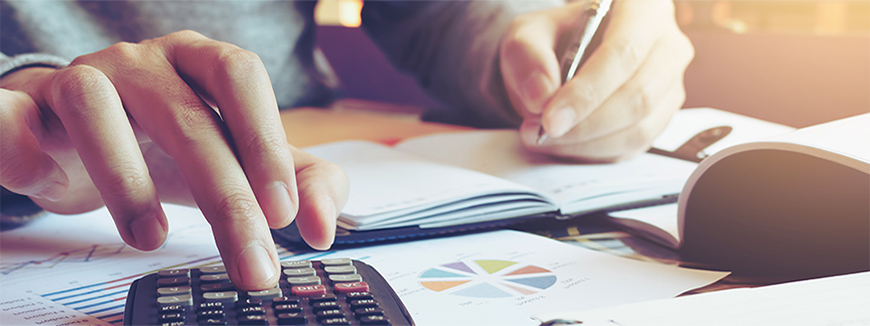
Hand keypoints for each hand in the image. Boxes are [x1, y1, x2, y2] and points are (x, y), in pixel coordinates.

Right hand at [0, 30, 348, 289]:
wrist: (75, 138)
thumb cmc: (166, 147)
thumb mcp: (239, 163)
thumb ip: (297, 183)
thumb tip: (324, 229)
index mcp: (199, 63)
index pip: (240, 77)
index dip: (264, 141)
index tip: (284, 213)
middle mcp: (142, 63)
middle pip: (187, 116)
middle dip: (225, 197)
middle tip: (250, 261)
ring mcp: (80, 79)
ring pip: (96, 108)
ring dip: (126, 180)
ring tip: (152, 238)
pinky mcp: (25, 107)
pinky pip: (10, 113)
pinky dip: (16, 141)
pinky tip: (44, 181)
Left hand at [500, 0, 693, 160]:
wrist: (566, 56)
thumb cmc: (556, 38)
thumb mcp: (528, 33)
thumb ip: (527, 56)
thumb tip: (541, 97)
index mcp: (643, 9)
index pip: (624, 53)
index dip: (587, 92)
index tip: (550, 119)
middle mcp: (667, 45)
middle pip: (637, 96)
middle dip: (584, 125)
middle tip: (542, 132)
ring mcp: (669, 85)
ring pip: (639, 128)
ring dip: (586, 143)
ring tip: (544, 137)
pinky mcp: (661, 118)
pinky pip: (633, 146)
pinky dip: (594, 152)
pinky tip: (565, 143)